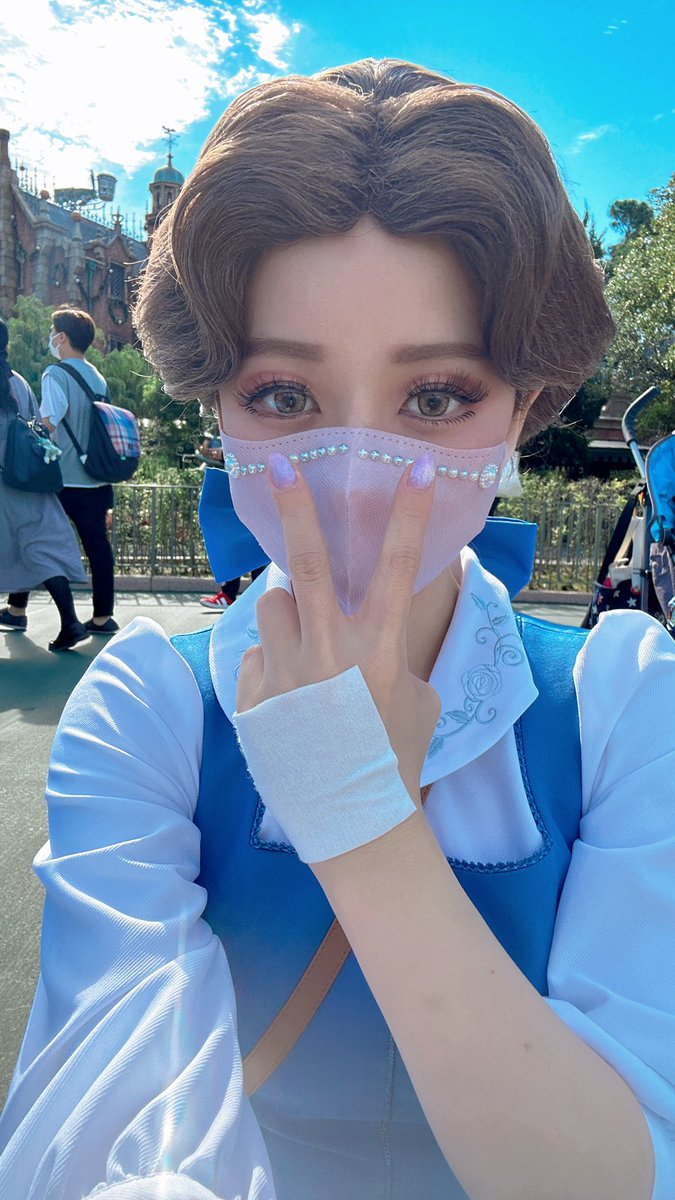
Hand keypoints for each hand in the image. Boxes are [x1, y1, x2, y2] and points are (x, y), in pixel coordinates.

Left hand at [236, 452, 441, 803]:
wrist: (355, 822)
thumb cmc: (397, 759)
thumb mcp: (417, 700)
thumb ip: (391, 654)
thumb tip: (364, 633)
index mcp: (380, 649)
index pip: (398, 566)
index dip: (409, 512)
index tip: (415, 466)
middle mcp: (329, 651)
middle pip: (309, 562)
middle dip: (296, 506)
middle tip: (280, 465)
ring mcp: (286, 673)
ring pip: (273, 606)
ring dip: (288, 614)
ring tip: (304, 652)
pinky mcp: (254, 695)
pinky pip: (259, 656)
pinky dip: (273, 666)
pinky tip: (291, 702)